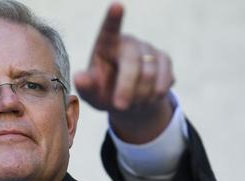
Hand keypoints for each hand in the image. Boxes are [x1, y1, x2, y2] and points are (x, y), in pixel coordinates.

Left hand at [74, 3, 174, 142]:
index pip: (109, 28)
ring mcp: (149, 48)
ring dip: (140, 96)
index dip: (113, 18)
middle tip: (119, 107)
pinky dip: (154, 96)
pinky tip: (146, 100)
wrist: (127, 101)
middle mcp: (129, 41)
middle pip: (132, 63)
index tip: (116, 5)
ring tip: (131, 104)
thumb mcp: (91, 93)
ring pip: (150, 75)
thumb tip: (80, 78)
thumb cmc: (103, 93)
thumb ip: (85, 86)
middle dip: (127, 89)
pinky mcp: (165, 59)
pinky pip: (165, 80)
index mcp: (106, 44)